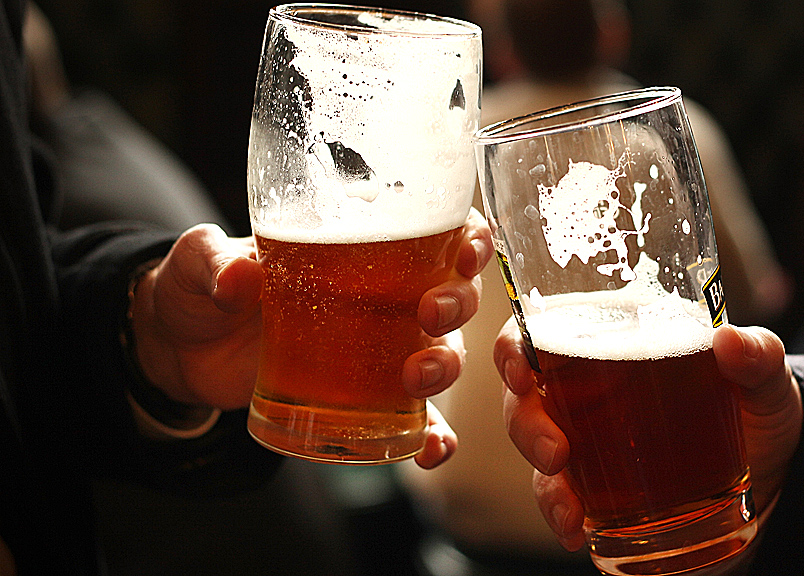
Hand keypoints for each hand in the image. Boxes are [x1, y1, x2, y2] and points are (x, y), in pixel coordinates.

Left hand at [130, 211, 491, 466]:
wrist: (183, 353)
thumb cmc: (203, 290)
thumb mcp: (198, 264)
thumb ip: (213, 261)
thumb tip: (238, 276)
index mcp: (359, 246)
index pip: (434, 230)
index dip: (466, 237)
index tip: (464, 251)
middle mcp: (385, 296)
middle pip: (452, 292)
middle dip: (457, 302)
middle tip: (430, 314)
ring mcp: (379, 350)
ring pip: (442, 352)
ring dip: (446, 364)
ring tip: (416, 379)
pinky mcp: (364, 399)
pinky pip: (412, 420)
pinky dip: (430, 436)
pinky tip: (431, 450)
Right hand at [497, 320, 801, 550]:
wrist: (773, 491)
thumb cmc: (757, 416)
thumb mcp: (766, 383)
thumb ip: (759, 358)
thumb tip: (731, 341)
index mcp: (618, 340)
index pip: (546, 326)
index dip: (516, 344)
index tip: (522, 366)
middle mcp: (589, 389)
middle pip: (526, 394)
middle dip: (525, 424)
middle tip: (555, 453)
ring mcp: (587, 440)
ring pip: (534, 449)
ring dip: (541, 480)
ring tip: (569, 509)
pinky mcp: (594, 488)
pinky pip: (558, 498)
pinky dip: (559, 515)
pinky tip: (575, 531)